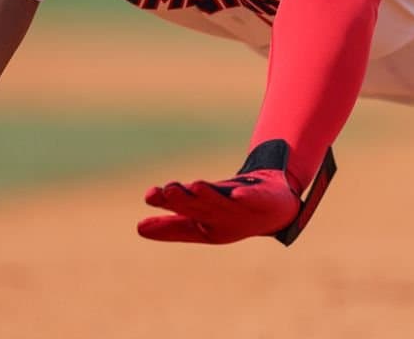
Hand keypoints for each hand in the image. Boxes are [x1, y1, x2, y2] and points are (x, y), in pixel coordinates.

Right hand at [139, 139, 324, 244]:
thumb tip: (138, 228)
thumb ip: (171, 224)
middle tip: (166, 189)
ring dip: (208, 196)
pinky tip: (237, 194)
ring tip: (195, 185)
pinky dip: (245, 198)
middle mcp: (221, 218)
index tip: (150, 194)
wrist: (275, 211)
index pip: (181, 214)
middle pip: (198, 207)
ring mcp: (242, 211)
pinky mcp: (261, 201)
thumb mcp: (200, 220)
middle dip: (183, 199)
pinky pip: (253, 200)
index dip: (166, 205)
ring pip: (221, 203)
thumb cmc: (232, 215)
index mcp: (204, 224)